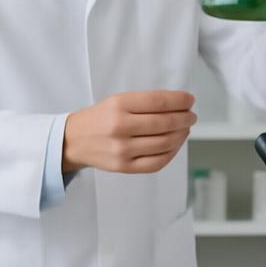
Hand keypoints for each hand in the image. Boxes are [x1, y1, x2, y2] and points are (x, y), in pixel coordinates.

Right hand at [62, 90, 195, 174]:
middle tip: (191, 116)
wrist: (74, 140)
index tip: (190, 100)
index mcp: (118, 105)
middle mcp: (120, 127)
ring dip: (181, 135)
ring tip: (185, 129)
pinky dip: (172, 152)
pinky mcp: (124, 167)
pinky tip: (175, 144)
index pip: (158, 101)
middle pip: (165, 123)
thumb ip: (145, 102)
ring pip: (164, 143)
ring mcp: (122, 150)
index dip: (180, 100)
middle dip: (184, 118)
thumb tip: (180, 104)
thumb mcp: (117, 100)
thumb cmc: (100, 118)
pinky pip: (157, 162)